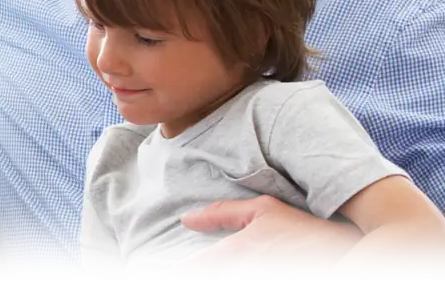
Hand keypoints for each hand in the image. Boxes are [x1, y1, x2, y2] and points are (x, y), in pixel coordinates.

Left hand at [156, 195, 361, 283]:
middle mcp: (243, 277)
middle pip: (203, 291)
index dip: (171, 280)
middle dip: (194, 290)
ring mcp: (259, 294)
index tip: (159, 285)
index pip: (190, 271)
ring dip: (216, 291)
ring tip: (216, 285)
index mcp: (235, 251)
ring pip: (222, 297)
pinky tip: (236, 289)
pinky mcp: (276, 300)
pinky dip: (235, 295)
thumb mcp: (264, 210)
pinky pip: (245, 300)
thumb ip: (221, 214)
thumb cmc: (304, 231)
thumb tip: (188, 220)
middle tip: (181, 288)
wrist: (349, 254)